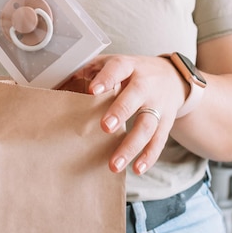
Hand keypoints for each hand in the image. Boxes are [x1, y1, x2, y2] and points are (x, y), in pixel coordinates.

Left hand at [79, 55, 187, 174]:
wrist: (172, 77)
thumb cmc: (133, 73)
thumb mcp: (115, 63)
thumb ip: (91, 71)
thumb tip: (59, 84)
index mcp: (130, 66)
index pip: (119, 68)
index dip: (106, 78)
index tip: (92, 91)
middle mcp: (146, 84)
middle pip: (136, 96)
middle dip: (121, 111)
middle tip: (105, 127)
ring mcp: (158, 104)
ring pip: (148, 125)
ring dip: (131, 146)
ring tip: (113, 164)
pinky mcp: (166, 122)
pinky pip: (159, 141)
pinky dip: (148, 156)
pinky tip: (136, 168)